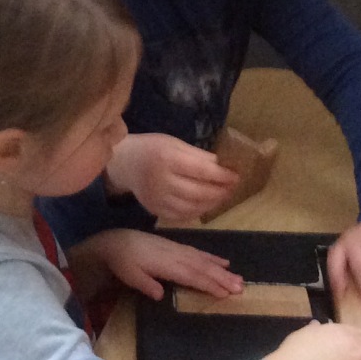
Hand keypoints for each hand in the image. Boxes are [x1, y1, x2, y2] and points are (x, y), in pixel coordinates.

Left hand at [71, 228, 242, 301]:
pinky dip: (212, 258)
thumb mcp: (130, 276)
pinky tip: (223, 263)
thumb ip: (146, 285)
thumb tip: (161, 295)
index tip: (224, 293)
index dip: (208, 284)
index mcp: (166, 264)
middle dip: (222, 278)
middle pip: (202, 268)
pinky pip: (199, 253)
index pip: (191, 276)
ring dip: (222, 270)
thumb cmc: (123, 262)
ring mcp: (178, 250)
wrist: (117, 241)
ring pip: (204, 260)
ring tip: (238, 279)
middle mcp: (176, 255)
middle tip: (240, 288)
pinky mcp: (178, 247)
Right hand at [105, 133, 238, 223]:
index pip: (201, 170)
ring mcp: (157, 199)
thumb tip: (222, 167)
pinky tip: (205, 205)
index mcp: (167, 159)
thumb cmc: (152, 149)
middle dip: (220, 192)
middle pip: (198, 192)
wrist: (124, 163)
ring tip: (222, 197)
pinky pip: (181, 216)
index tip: (236, 176)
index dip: (222, 175)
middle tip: (232, 188)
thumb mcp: (175, 143)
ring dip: (211, 204)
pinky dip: (197, 212)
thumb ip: (198, 156)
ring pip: (192, 208)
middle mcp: (161, 181)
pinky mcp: (155, 210)